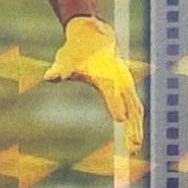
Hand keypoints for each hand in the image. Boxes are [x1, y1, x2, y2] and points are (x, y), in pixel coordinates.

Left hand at [44, 16, 143, 153]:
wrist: (94, 37)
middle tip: (132, 146)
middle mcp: (120, 80)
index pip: (112, 92)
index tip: (120, 119)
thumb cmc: (76, 51)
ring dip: (137, 129)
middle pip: (131, 105)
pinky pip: (136, 108)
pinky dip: (137, 124)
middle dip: (133, 126)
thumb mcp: (66, 59)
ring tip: (134, 150)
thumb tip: (50, 76)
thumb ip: (60, 69)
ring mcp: (126, 85)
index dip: (116, 104)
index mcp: (106, 75)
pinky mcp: (128, 89)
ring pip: (136, 109)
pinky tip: (134, 140)